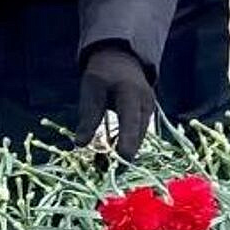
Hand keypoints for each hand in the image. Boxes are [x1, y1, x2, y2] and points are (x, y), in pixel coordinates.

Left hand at [73, 45, 155, 159]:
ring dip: (124, 152)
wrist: (122, 58)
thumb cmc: (103, 73)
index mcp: (132, 93)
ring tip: (101, 166)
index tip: (121, 161)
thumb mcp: (91, 90)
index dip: (127, 142)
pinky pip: (138, 134)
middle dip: (124, 155)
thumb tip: (80, 144)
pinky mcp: (147, 115)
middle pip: (139, 134)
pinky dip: (126, 145)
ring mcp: (149, 109)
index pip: (131, 122)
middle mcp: (146, 103)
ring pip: (140, 137)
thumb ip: (88, 116)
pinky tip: (110, 155)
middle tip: (103, 171)